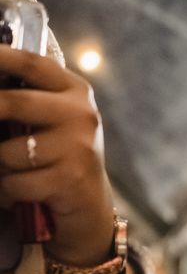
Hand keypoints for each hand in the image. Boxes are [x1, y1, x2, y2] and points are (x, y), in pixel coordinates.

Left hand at [0, 46, 114, 264]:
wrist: (91, 210)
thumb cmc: (60, 160)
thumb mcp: (51, 121)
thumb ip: (25, 99)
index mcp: (74, 90)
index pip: (30, 63)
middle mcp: (81, 114)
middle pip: (12, 102)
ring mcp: (78, 147)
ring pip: (8, 151)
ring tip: (9, 174)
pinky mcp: (70, 180)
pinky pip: (16, 182)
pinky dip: (7, 192)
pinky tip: (15, 195)